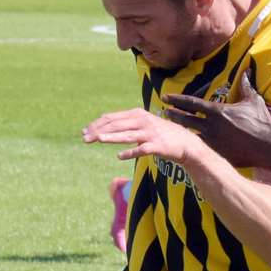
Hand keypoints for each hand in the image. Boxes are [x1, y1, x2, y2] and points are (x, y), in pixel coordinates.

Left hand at [83, 108, 205, 166]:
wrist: (185, 143)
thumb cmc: (161, 134)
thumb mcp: (143, 123)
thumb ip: (126, 123)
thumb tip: (104, 124)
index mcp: (137, 114)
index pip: (112, 117)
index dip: (97, 124)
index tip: (85, 131)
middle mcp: (143, 121)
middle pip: (116, 125)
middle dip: (99, 131)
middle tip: (85, 138)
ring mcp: (150, 133)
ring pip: (127, 135)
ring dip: (111, 137)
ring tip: (98, 140)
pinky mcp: (157, 146)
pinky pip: (141, 149)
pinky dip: (130, 153)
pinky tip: (120, 156)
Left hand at [164, 70, 270, 171]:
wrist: (268, 146)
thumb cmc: (261, 122)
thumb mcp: (253, 100)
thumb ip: (245, 85)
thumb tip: (247, 69)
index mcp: (217, 111)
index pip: (192, 103)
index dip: (177, 99)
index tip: (166, 97)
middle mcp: (211, 126)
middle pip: (186, 119)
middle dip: (173, 114)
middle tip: (164, 111)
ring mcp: (212, 141)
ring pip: (190, 135)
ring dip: (181, 131)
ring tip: (171, 129)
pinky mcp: (217, 154)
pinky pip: (201, 149)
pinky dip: (192, 145)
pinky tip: (185, 145)